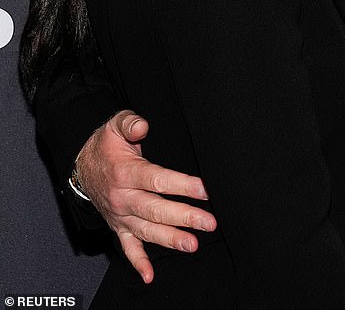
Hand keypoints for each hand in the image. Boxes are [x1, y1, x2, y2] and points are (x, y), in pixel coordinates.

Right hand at [75, 110, 215, 282]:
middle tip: (208, 222)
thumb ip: (130, 123)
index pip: (157, 180)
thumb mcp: (115, 125)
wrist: (81, 167)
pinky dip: (138, 262)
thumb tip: (142, 126)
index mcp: (125, 173)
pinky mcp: (118, 227)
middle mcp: (122, 198)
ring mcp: (120, 216)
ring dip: (170, 239)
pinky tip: (150, 275)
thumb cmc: (104, 146)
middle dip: (184, 217)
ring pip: (147, 231)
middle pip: (156, 210)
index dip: (181, 185)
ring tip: (193, 244)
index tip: (204, 190)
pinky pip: (127, 247)